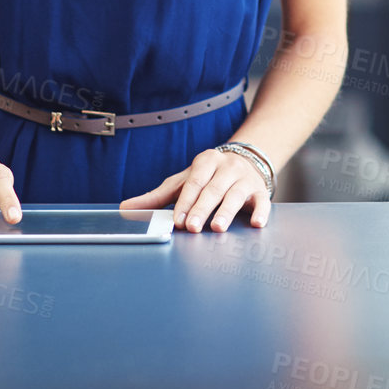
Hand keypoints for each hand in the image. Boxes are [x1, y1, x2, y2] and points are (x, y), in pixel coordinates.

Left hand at [121, 147, 270, 231]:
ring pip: (236, 194)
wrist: (245, 161)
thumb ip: (157, 197)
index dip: (186, 201)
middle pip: (214, 189)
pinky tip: (257, 224)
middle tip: (192, 226)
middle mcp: (227, 167)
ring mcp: (246, 178)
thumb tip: (125, 208)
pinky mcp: (261, 191)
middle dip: (202, 208)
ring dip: (227, 211)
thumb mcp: (183, 182)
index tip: (177, 219)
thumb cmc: (208, 177)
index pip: (195, 182)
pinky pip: (263, 201)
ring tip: (217, 228)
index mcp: (206, 161)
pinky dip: (262, 212)